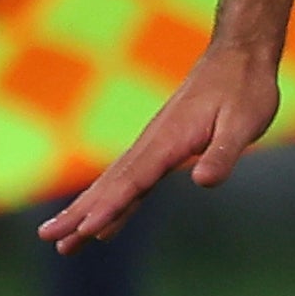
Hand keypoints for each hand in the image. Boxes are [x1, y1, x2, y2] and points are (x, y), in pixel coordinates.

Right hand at [40, 40, 280, 247]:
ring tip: (59, 238)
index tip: (86, 230)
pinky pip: (129, 179)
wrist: (239, 56)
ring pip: (114, 183)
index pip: (135, 180)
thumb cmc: (245, 90)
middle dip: (80, 213)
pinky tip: (101, 221)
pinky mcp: (160, 147)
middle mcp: (153, 144)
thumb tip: (202, 182)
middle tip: (49, 239)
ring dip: (86, 209)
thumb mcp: (244, 122)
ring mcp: (153, 145)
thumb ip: (222, 153)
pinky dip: (111, 200)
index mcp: (170, 140)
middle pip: (111, 185)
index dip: (112, 207)